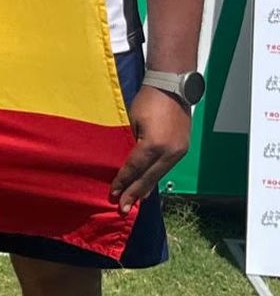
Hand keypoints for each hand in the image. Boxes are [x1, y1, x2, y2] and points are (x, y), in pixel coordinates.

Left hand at [108, 85, 189, 211]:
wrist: (173, 87)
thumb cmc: (148, 100)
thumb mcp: (132, 120)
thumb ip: (130, 142)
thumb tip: (125, 161)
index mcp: (153, 145)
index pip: (134, 168)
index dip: (122, 181)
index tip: (113, 193)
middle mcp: (169, 152)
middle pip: (148, 177)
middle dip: (134, 194)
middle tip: (123, 209)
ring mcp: (179, 152)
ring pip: (159, 175)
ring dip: (146, 188)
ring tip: (135, 201)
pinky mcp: (183, 149)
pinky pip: (166, 168)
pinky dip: (155, 177)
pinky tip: (149, 186)